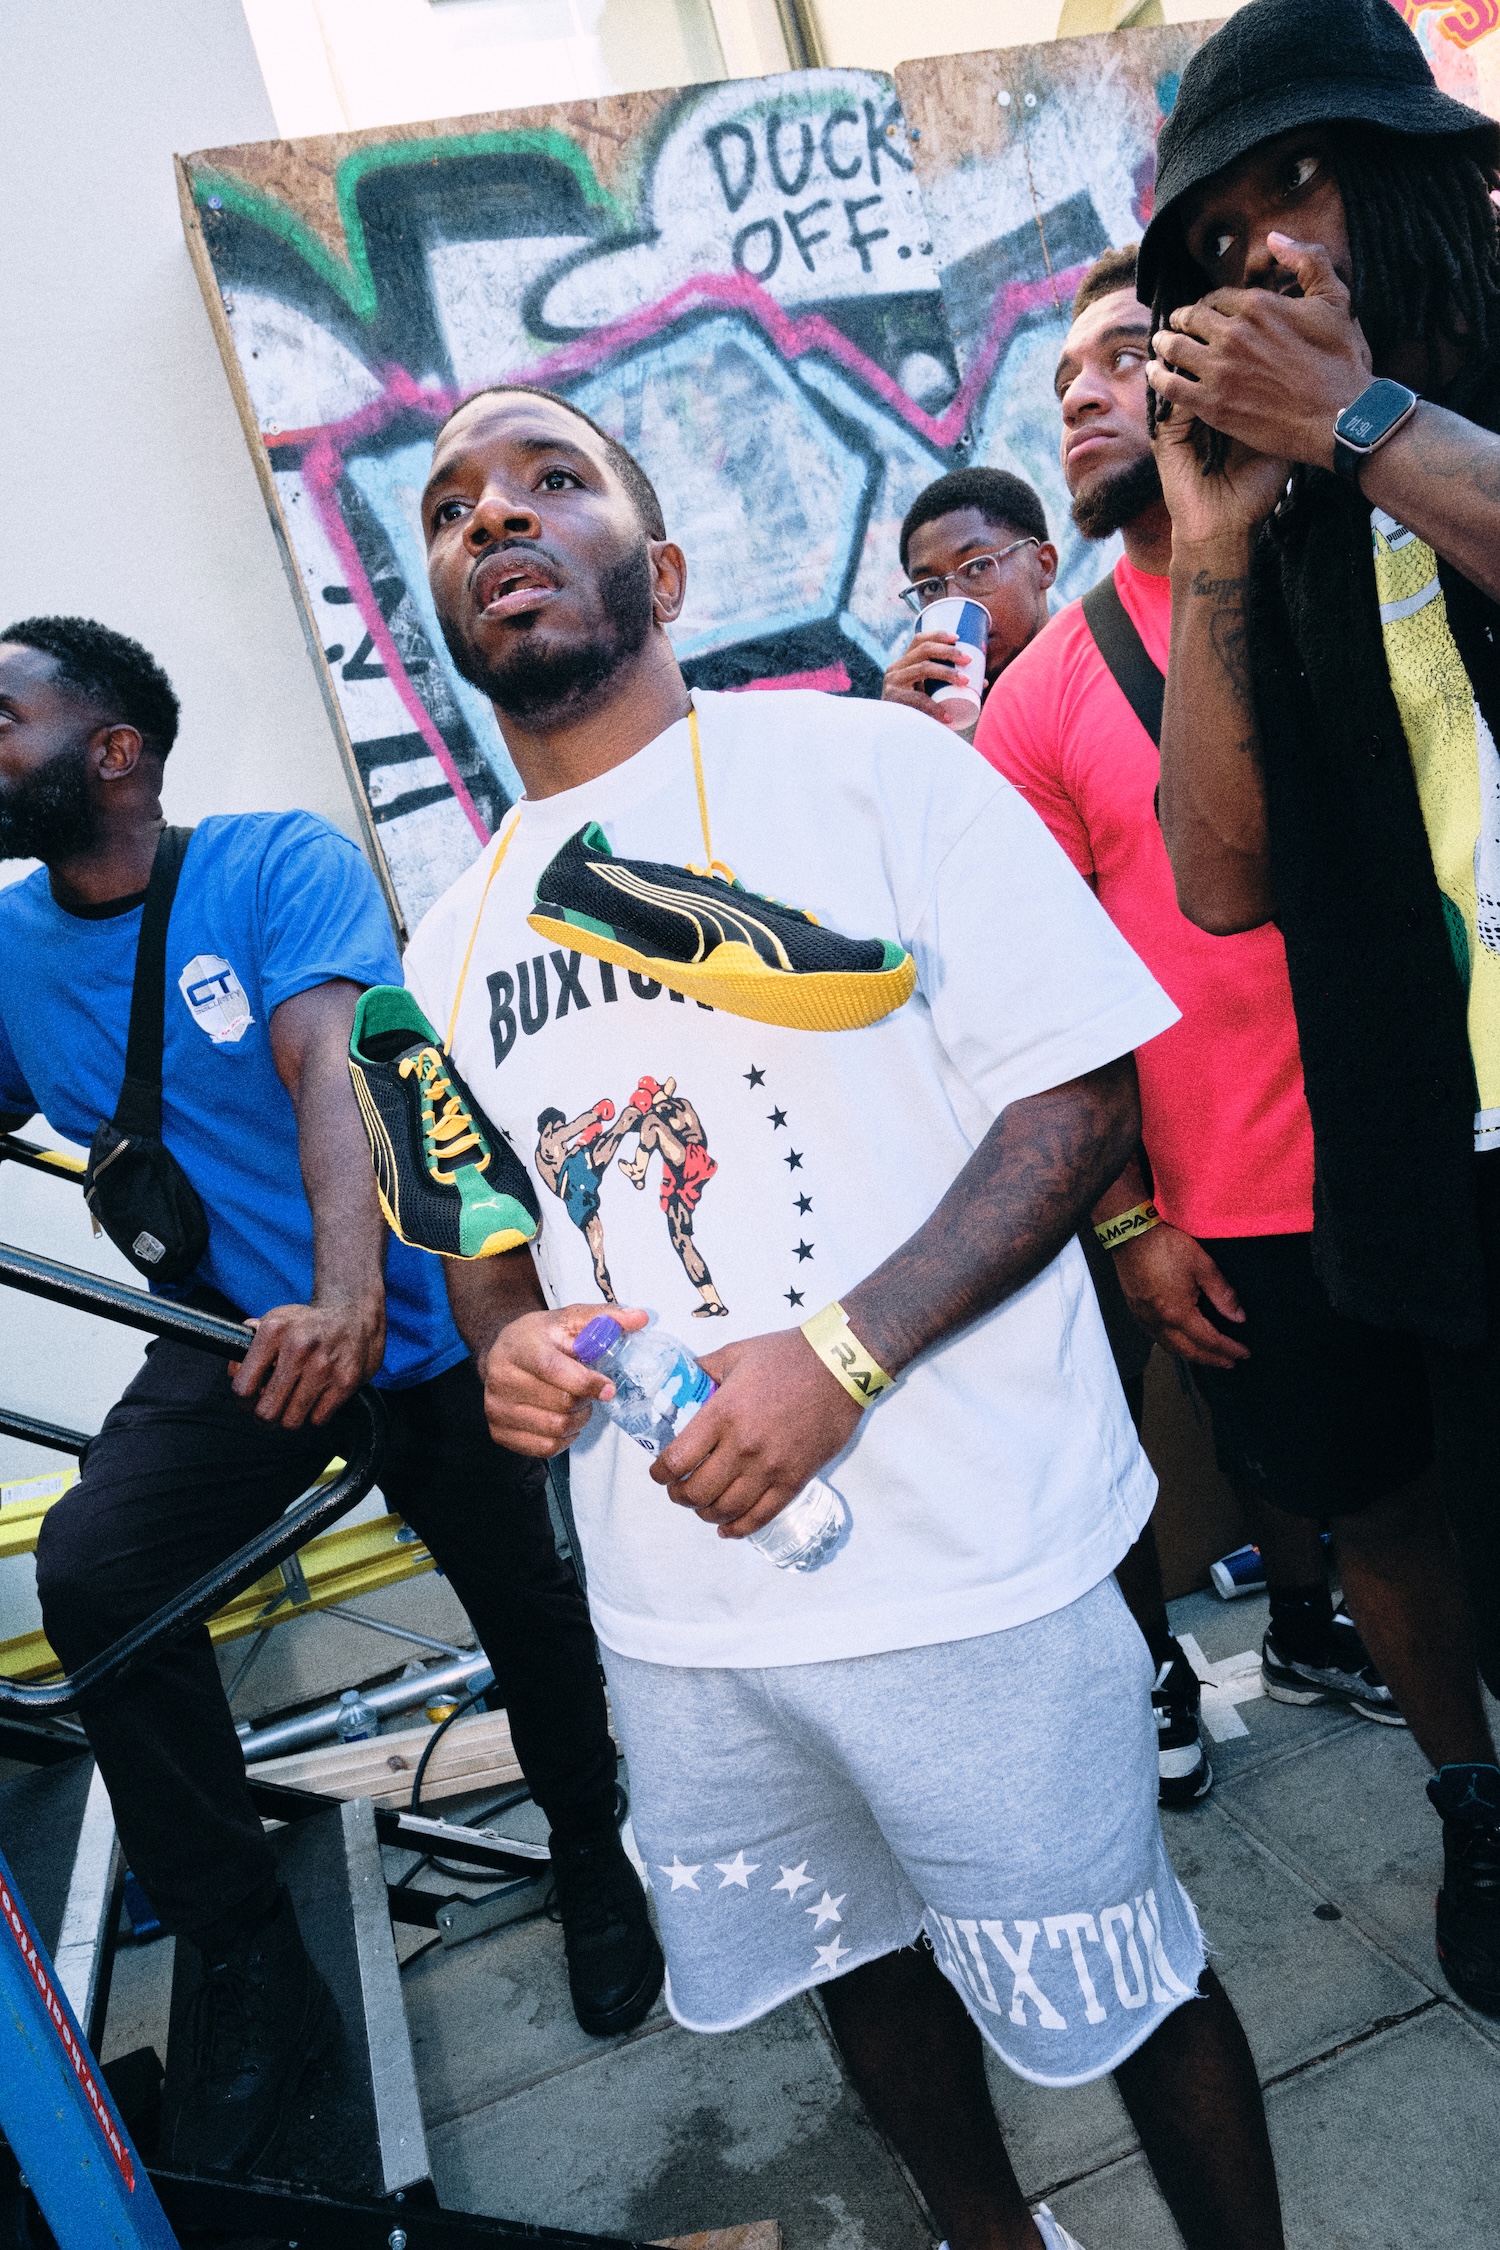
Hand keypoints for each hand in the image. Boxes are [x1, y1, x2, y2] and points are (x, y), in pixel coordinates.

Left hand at [229, 1293, 384, 1427]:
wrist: (355, 1315)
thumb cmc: (309, 1324)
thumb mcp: (275, 1321)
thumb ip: (247, 1343)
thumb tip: (234, 1371)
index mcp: (274, 1330)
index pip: (243, 1387)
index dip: (242, 1400)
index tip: (248, 1399)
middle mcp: (299, 1347)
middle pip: (266, 1411)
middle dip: (263, 1417)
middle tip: (268, 1411)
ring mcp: (324, 1366)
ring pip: (292, 1421)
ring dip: (289, 1418)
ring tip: (291, 1405)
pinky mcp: (345, 1381)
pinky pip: (318, 1419)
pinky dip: (314, 1415)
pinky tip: (315, 1399)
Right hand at [477, 1301, 646, 1455]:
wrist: (503, 1354)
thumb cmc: (541, 1338)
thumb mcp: (569, 1320)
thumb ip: (605, 1318)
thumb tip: (641, 1318)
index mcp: (519, 1346)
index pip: (553, 1368)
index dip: (586, 1382)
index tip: (608, 1387)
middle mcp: (501, 1377)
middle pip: (561, 1402)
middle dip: (585, 1399)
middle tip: (589, 1390)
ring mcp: (496, 1407)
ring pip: (555, 1428)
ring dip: (578, 1420)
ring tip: (577, 1404)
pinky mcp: (498, 1432)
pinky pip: (545, 1448)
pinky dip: (564, 1439)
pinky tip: (564, 1419)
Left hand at [651, 1327, 859, 1537]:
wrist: (841, 1367)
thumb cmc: (788, 1355)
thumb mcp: (736, 1353)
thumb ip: (704, 1370)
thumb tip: (681, 1381)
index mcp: (722, 1414)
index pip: (677, 1460)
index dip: (660, 1473)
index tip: (658, 1473)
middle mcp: (742, 1447)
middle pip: (697, 1492)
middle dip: (679, 1496)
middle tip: (678, 1490)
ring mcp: (770, 1468)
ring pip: (725, 1510)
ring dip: (705, 1514)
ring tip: (702, 1506)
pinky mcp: (794, 1480)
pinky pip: (760, 1517)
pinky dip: (738, 1529)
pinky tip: (727, 1528)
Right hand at [882, 631, 971, 728]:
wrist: (893, 737)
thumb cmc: (918, 712)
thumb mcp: (930, 693)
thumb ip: (950, 686)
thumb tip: (984, 682)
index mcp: (904, 663)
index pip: (919, 641)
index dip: (938, 635)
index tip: (958, 638)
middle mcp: (896, 669)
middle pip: (924, 650)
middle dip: (949, 652)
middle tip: (969, 660)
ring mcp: (892, 683)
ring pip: (923, 669)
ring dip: (947, 673)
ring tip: (965, 682)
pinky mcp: (893, 700)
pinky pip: (918, 699)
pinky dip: (935, 708)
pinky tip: (947, 716)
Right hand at [1110, 1226, 1248, 1369]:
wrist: (1131, 1234)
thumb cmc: (1165, 1246)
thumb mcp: (1203, 1265)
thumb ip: (1223, 1294)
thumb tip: (1238, 1316)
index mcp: (1177, 1313)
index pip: (1209, 1340)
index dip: (1228, 1349)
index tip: (1243, 1353)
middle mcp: (1158, 1322)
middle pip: (1189, 1351)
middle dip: (1212, 1359)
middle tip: (1230, 1362)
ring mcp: (1144, 1318)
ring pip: (1171, 1348)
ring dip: (1193, 1355)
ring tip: (1209, 1356)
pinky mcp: (1136, 1311)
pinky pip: (1156, 1338)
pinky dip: (1174, 1345)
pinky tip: (1181, 1341)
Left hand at [1149, 236, 1370, 472]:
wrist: (1341, 417)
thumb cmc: (1340, 361)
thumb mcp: (1335, 298)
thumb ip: (1308, 259)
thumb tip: (1275, 237)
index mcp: (1258, 306)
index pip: (1217, 298)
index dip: (1209, 305)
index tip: (1207, 313)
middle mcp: (1233, 334)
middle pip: (1191, 319)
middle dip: (1182, 320)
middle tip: (1177, 326)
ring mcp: (1220, 370)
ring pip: (1175, 349)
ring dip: (1164, 344)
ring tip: (1161, 345)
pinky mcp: (1213, 405)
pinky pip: (1171, 386)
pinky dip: (1158, 377)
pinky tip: (1154, 373)